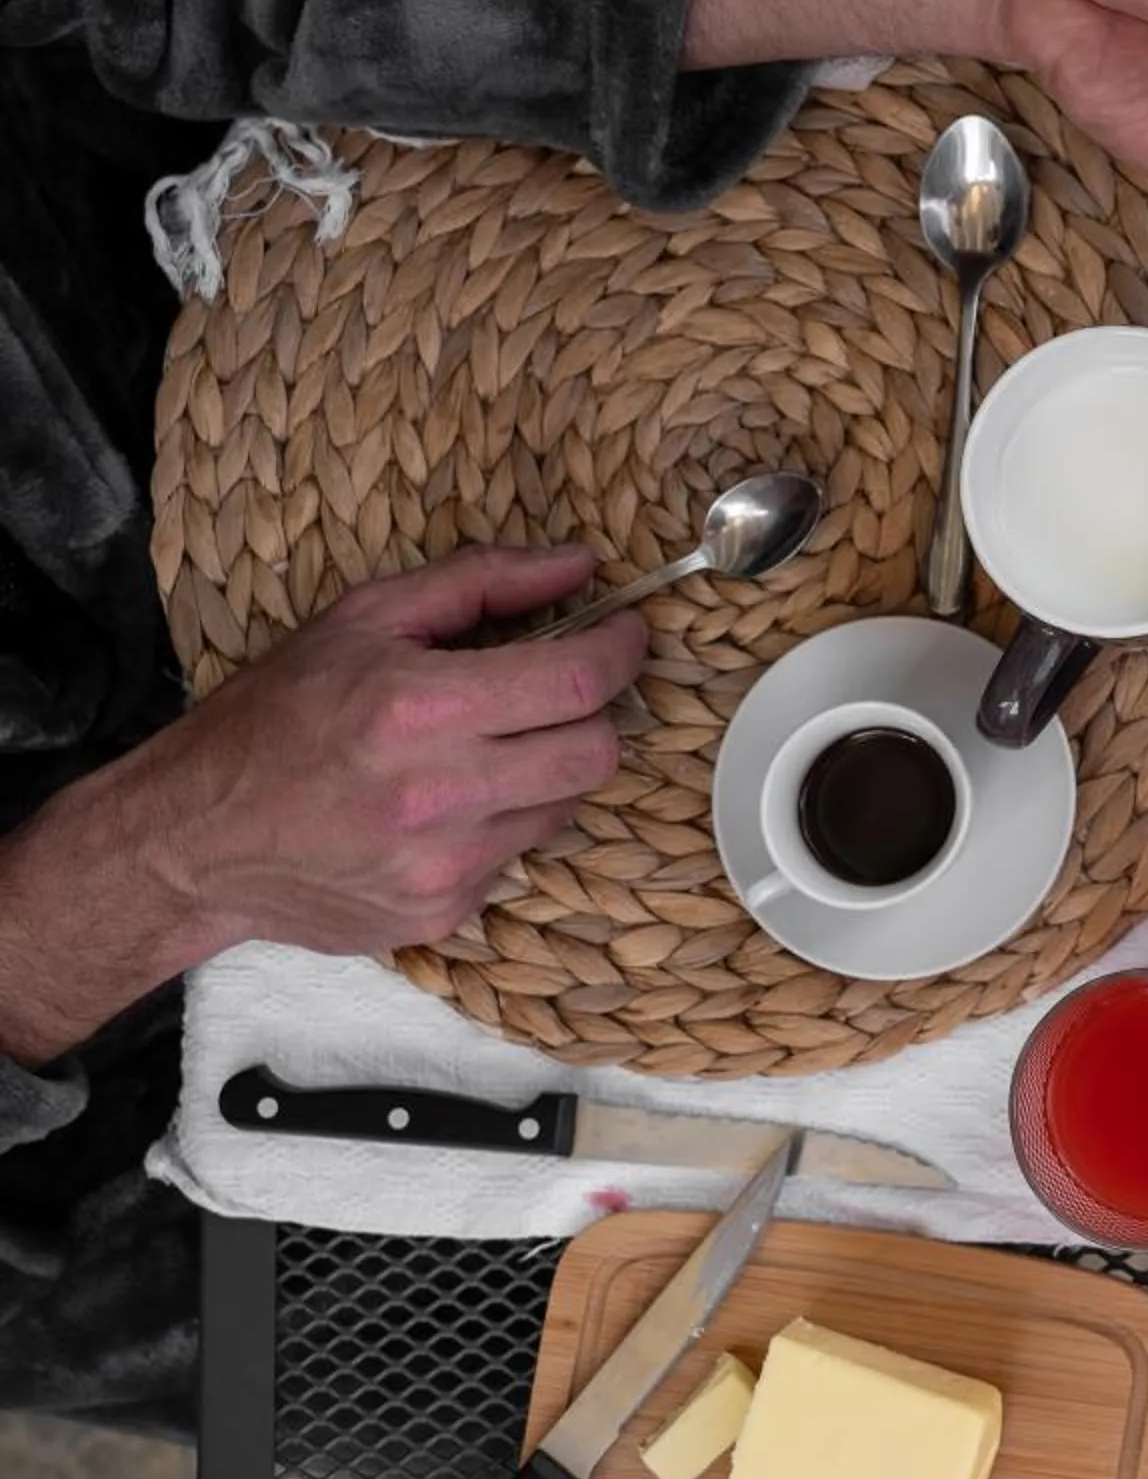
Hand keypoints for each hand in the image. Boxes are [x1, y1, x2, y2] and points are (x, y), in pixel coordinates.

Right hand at [0, 548, 642, 1062]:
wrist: (192, 842)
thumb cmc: (273, 717)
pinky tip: (442, 808)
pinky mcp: (441, 914)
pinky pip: (515, 856)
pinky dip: (499, 823)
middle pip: (596, 752)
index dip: (621, 651)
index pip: (578, 681)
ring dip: (544, 770)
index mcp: (418, 707)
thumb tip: (577, 564)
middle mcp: (439, 793)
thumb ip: (479, 582)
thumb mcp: (360, 620)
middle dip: (594, 713)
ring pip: (564, 805)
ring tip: (482, 752)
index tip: (625, 632)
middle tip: (561, 692)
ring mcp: (444, 864)